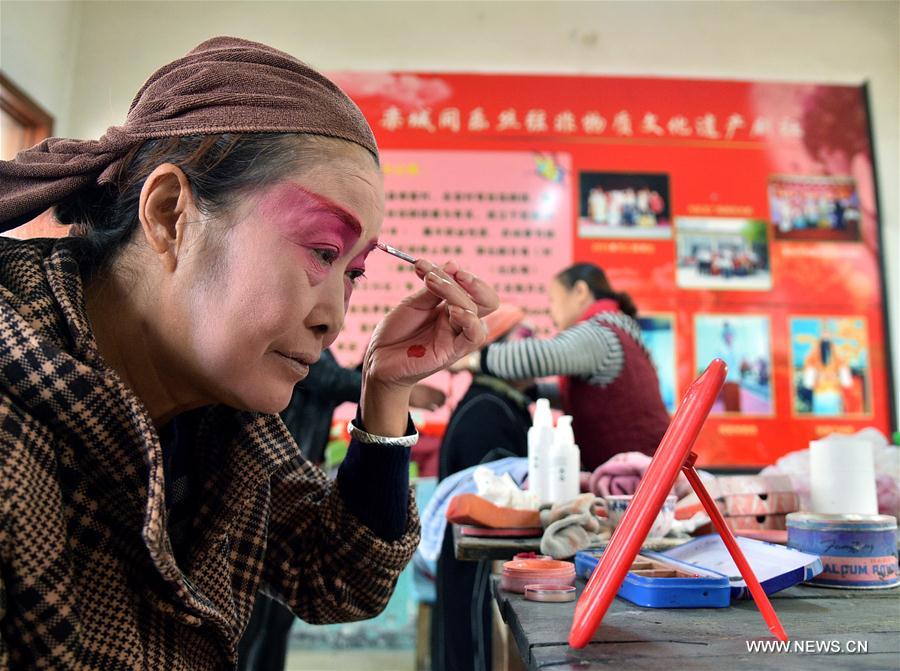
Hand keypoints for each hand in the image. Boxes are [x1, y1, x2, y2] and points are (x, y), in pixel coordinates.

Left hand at [359, 259, 497, 434]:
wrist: (378, 358)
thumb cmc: (396, 332)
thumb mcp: (414, 303)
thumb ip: (433, 288)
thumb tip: (452, 264)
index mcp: (451, 308)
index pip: (471, 289)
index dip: (458, 274)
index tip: (428, 265)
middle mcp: (459, 322)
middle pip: (486, 300)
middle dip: (472, 281)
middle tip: (450, 270)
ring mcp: (457, 337)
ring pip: (476, 311)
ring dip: (456, 292)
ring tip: (432, 281)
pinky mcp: (452, 353)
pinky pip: (473, 337)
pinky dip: (469, 320)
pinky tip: (454, 311)